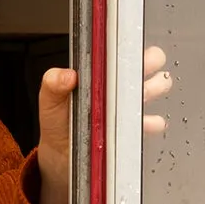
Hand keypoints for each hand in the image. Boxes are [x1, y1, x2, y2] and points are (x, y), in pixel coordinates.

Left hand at [33, 48, 172, 203]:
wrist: (63, 156)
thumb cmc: (60, 122)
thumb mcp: (51, 101)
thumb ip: (53, 85)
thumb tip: (66, 76)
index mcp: (101, 73)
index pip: (121, 52)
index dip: (128, 47)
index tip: (129, 48)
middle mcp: (120, 86)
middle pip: (145, 65)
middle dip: (147, 62)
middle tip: (139, 68)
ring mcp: (130, 107)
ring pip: (153, 88)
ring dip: (153, 88)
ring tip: (144, 93)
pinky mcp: (134, 130)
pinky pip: (151, 122)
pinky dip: (152, 122)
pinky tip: (148, 122)